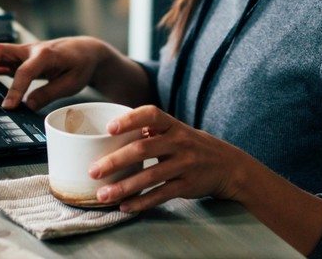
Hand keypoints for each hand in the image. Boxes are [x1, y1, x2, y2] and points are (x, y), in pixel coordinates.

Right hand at [0, 36, 113, 110]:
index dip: (15, 89)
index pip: (25, 71)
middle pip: (0, 51)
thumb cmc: (79, 65)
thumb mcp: (71, 83)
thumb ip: (49, 93)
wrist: (85, 50)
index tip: (8, 107)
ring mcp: (23, 51)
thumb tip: (27, 105)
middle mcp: (31, 49)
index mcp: (46, 55)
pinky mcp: (18, 56)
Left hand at [88, 105, 252, 212]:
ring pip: (150, 176)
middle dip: (116, 161)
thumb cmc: (191, 145)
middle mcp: (180, 142)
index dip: (130, 119)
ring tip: (102, 195)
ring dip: (124, 187)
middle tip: (93, 171)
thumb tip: (111, 131)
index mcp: (173, 125)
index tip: (109, 128)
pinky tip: (125, 206)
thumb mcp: (176, 131)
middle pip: (144, 148)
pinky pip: (161, 195)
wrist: (228, 166)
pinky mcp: (187, 185)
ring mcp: (185, 164)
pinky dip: (142, 202)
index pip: (151, 115)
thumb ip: (150, 130)